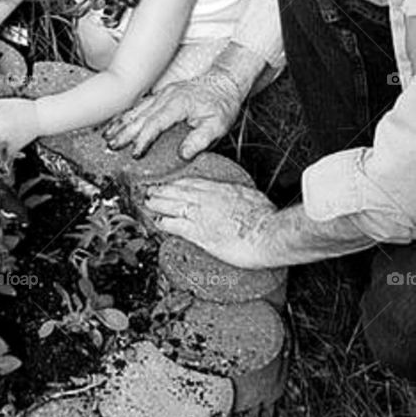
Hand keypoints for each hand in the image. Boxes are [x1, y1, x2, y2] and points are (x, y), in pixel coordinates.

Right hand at [104, 70, 243, 159]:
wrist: (225, 82)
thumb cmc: (222, 104)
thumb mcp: (218, 125)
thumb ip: (200, 140)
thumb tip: (183, 154)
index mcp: (179, 103)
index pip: (155, 123)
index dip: (143, 139)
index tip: (135, 153)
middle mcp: (167, 96)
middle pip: (140, 116)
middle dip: (124, 132)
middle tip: (111, 145)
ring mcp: (163, 94)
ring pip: (137, 108)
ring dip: (121, 122)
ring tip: (107, 134)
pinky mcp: (162, 94)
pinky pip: (140, 104)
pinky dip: (127, 114)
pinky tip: (119, 122)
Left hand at [145, 178, 275, 268]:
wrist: (268, 233)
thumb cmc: (266, 218)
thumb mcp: (253, 197)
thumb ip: (241, 196)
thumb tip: (241, 198)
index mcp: (221, 189)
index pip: (193, 183)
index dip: (179, 184)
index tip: (171, 184)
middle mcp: (208, 199)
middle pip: (178, 191)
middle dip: (162, 191)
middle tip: (151, 191)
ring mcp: (201, 215)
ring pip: (172, 205)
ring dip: (157, 204)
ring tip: (147, 203)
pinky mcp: (199, 233)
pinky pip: (175, 225)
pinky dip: (163, 223)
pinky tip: (156, 223)